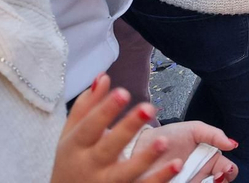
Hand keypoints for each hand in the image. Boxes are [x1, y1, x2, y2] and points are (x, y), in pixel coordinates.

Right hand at [52, 75, 184, 182]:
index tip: (123, 92)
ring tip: (163, 140)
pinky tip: (177, 164)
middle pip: (109, 147)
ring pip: (126, 172)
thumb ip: (87, 105)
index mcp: (76, 146)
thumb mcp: (71, 133)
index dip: (105, 110)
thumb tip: (103, 77)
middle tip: (148, 107)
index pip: (90, 126)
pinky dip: (159, 178)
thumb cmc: (72, 160)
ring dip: (146, 158)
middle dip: (128, 128)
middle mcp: (90, 165)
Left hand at [135, 121, 238, 182]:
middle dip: (221, 180)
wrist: (140, 146)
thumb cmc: (167, 136)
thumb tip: (233, 144)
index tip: (225, 168)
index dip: (229, 171)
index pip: (227, 170)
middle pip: (219, 182)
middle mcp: (201, 174)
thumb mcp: (194, 129)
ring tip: (201, 179)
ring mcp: (188, 182)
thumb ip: (214, 134)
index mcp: (209, 160)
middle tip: (216, 177)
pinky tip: (182, 179)